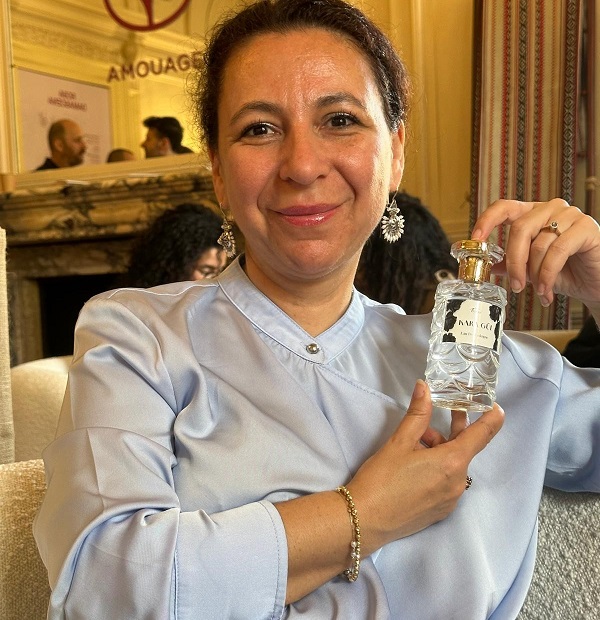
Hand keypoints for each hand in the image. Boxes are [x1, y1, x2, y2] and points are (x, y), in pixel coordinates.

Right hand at [347, 380, 503, 553]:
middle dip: (450, 431)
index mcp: (452, 463)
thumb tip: (424, 387)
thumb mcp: (399, 442)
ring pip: (452, 466)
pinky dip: (436, 470)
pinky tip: (412, 468)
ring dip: (438, 451)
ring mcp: (450, 500)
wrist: (365, 520)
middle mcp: (458, 483)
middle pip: (462, 449)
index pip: (482, 435)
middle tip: (437, 415)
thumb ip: (417, 414)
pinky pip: (446, 483)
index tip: (496, 407)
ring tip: (411, 446)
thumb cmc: (382, 478)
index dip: (491, 419)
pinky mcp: (440, 511)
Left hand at [471, 199, 599, 316]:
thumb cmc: (566, 272)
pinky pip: (558, 251)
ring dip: (534, 273)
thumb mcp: (531, 269)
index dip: (487, 220)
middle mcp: (550, 209)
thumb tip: (486, 265)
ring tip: (538, 291)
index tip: (475, 239)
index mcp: (532, 214)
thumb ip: (510, 263)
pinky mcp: (587, 227)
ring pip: (538, 243)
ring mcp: (570, 215)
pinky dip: (548, 274)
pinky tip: (547, 291)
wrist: (596, 283)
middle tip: (516, 285)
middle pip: (519, 229)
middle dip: (514, 261)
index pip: (504, 207)